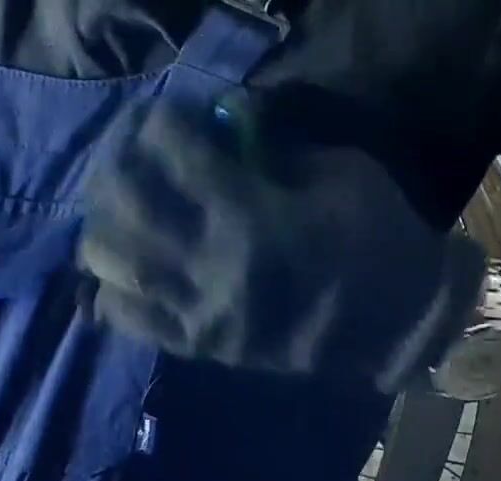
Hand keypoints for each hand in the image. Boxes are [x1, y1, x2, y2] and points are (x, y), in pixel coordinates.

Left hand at [76, 93, 487, 392]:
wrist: (400, 328)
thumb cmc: (378, 239)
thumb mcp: (341, 173)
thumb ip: (276, 147)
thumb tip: (222, 121)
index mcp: (252, 216)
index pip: (177, 157)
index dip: (159, 127)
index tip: (159, 115)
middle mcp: (212, 265)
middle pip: (129, 207)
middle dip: (115, 167)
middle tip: (122, 153)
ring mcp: (199, 310)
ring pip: (114, 265)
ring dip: (101, 227)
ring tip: (111, 209)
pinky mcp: (197, 345)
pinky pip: (128, 318)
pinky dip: (109, 289)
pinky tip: (116, 268)